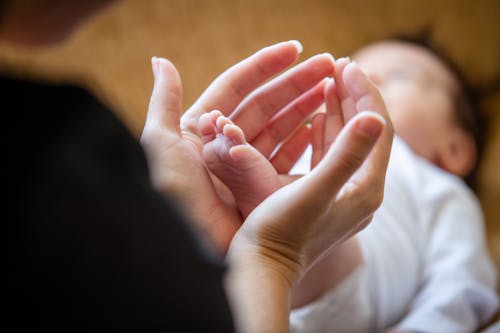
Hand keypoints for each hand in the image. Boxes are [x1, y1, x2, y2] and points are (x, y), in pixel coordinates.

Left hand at [140, 41, 334, 253]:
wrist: (189, 248)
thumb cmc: (172, 195)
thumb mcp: (160, 144)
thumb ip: (163, 101)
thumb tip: (161, 61)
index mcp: (199, 127)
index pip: (236, 86)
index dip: (265, 66)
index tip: (295, 50)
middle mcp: (223, 143)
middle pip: (264, 103)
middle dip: (296, 82)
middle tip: (329, 64)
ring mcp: (243, 166)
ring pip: (279, 127)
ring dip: (305, 107)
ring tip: (332, 88)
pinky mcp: (259, 188)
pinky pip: (285, 157)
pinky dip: (303, 140)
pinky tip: (321, 124)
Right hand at [225, 59, 392, 332]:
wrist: (263, 267)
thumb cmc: (281, 232)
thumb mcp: (313, 192)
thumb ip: (347, 156)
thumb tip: (376, 118)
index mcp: (366, 189)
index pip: (377, 129)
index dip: (365, 94)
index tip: (348, 65)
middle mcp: (361, 191)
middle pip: (366, 132)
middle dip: (354, 96)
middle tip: (341, 64)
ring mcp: (343, 193)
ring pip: (347, 141)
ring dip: (340, 109)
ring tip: (330, 79)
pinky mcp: (325, 195)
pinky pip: (331, 154)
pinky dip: (326, 130)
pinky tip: (316, 114)